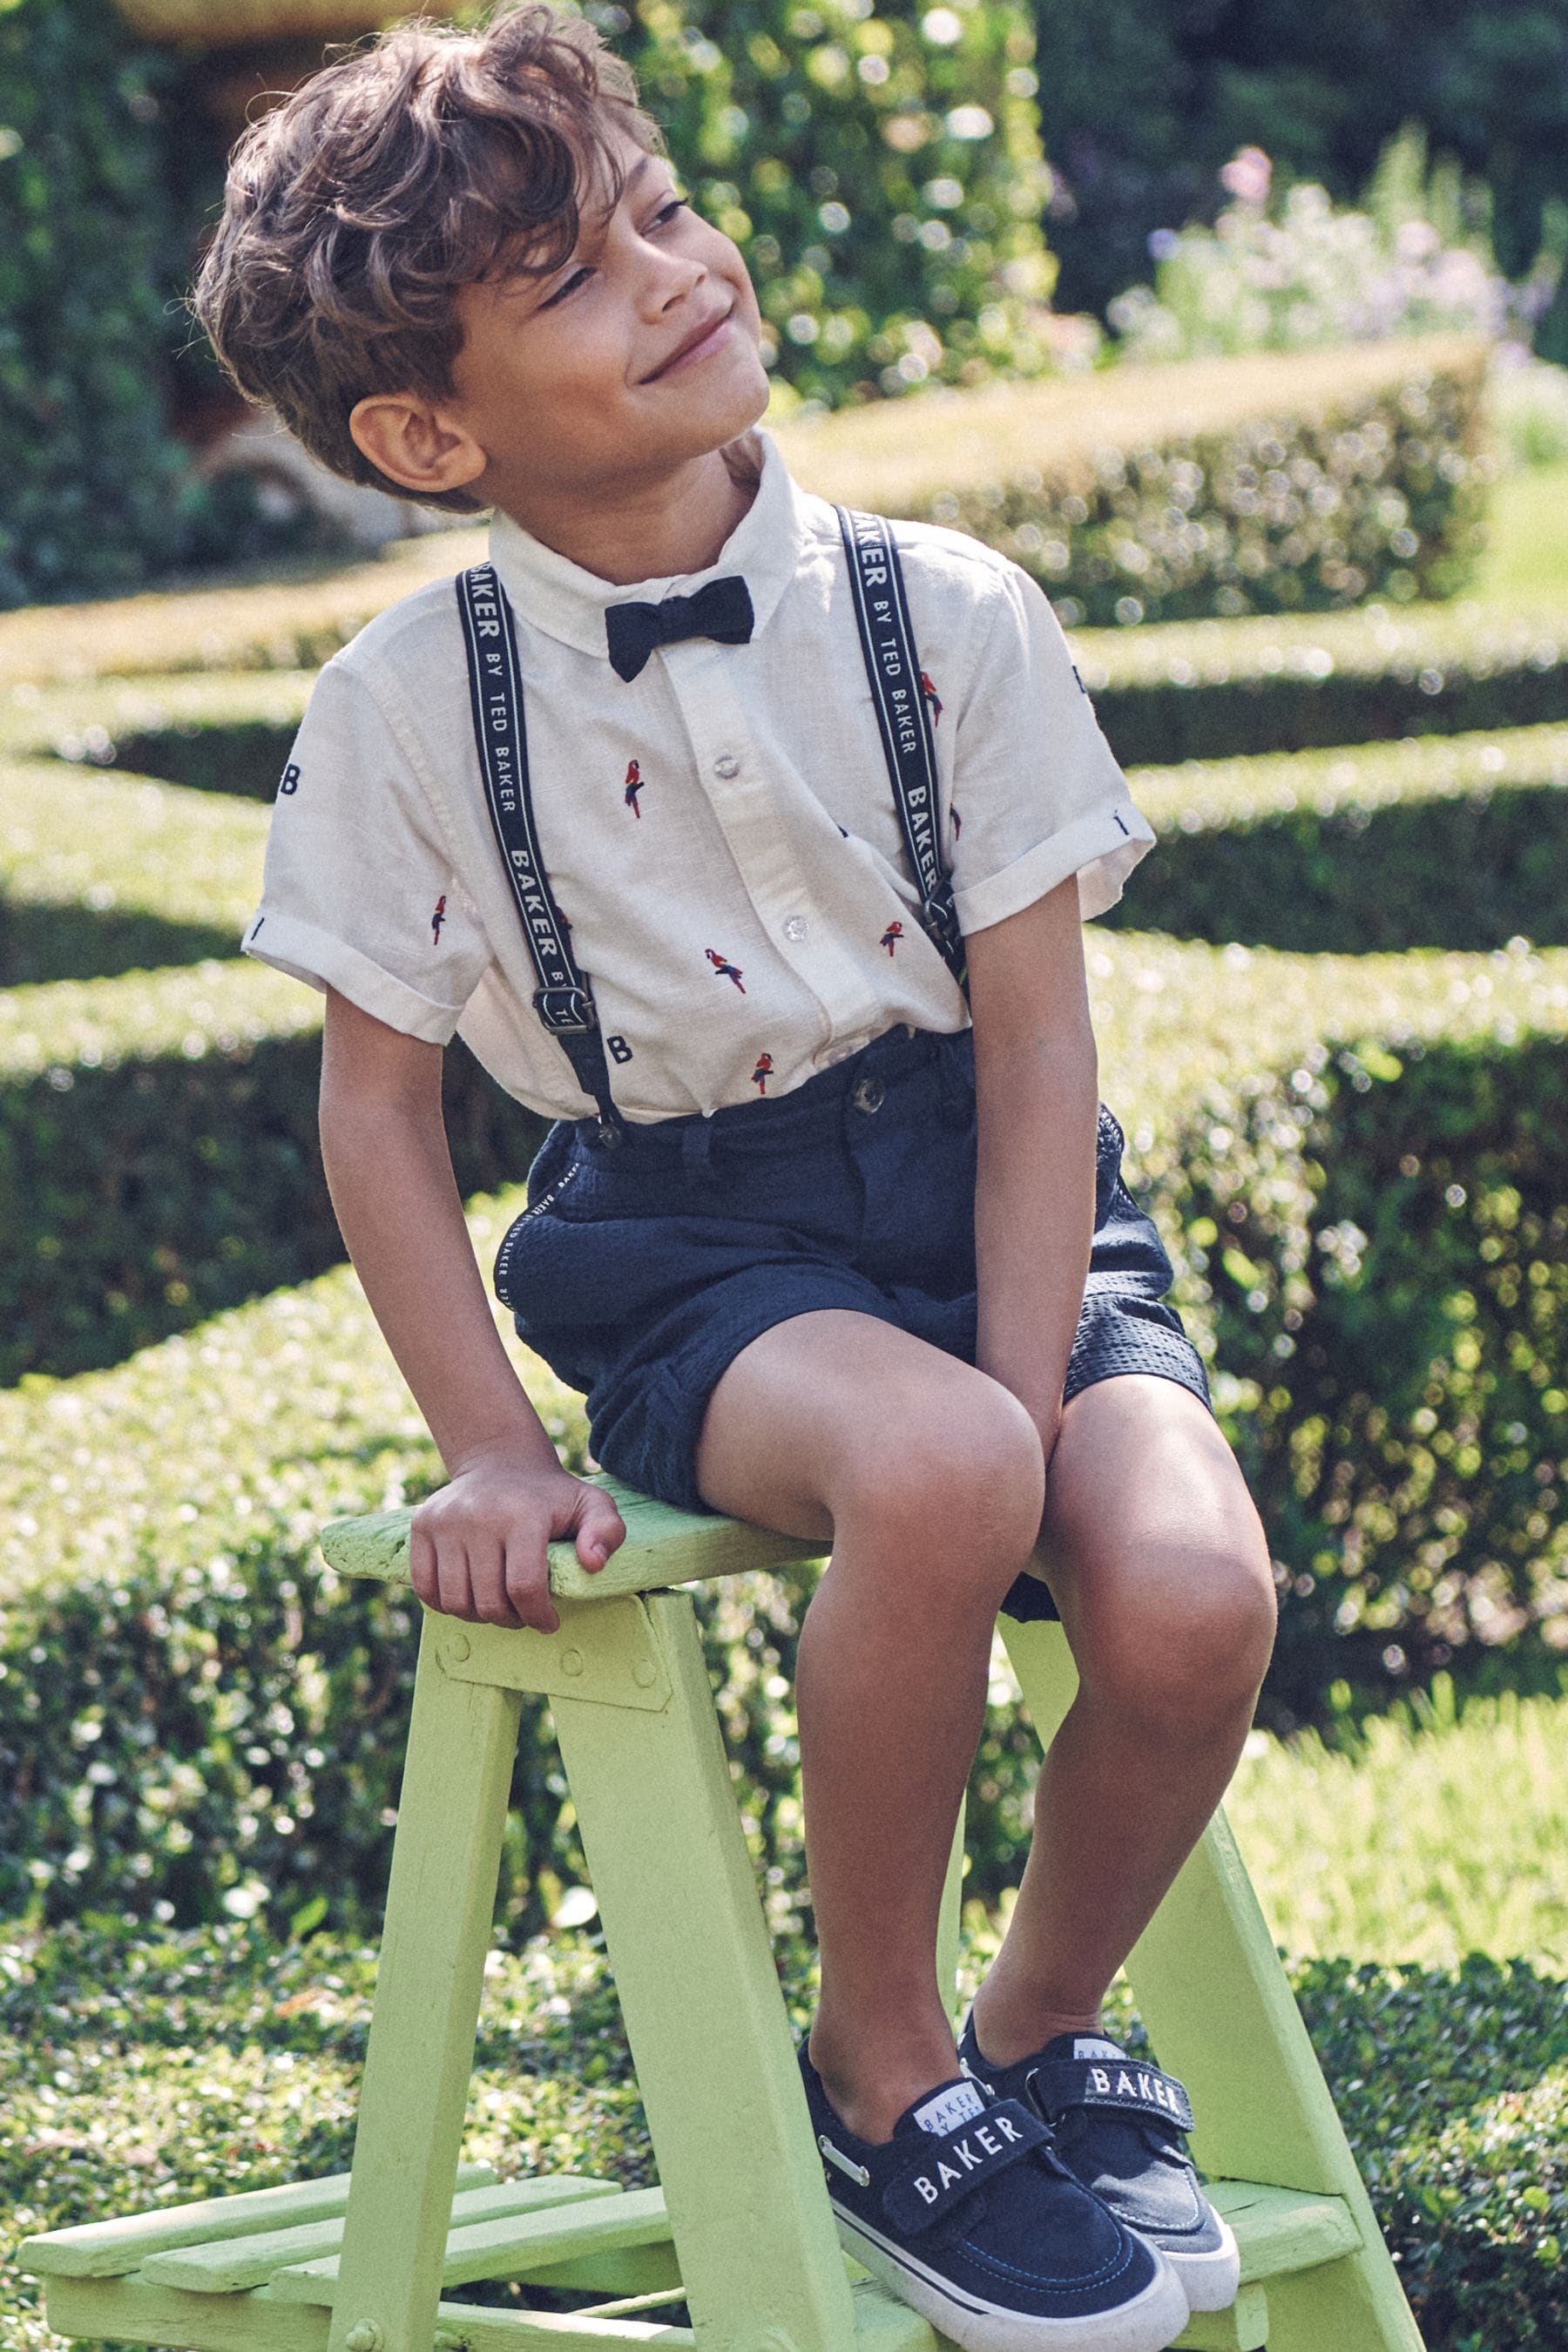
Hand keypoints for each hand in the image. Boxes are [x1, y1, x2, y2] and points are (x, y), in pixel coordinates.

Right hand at [409, 1452, 625, 1631]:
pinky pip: (425, 1588)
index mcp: (522, 1515)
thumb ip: (607, 1532)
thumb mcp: (592, 1504)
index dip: (538, 1616)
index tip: (549, 1622)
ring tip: (498, 1605)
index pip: (524, 1587)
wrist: (500, 1461)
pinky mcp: (421, 1526)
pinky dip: (446, 1604)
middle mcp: (478, 1516)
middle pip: (488, 1601)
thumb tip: (592, 1564)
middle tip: (524, 1613)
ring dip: (479, 1615)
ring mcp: (444, 1521)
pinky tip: (470, 1595)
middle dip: (511, 1619)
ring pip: (455, 1601)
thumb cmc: (551, 1495)